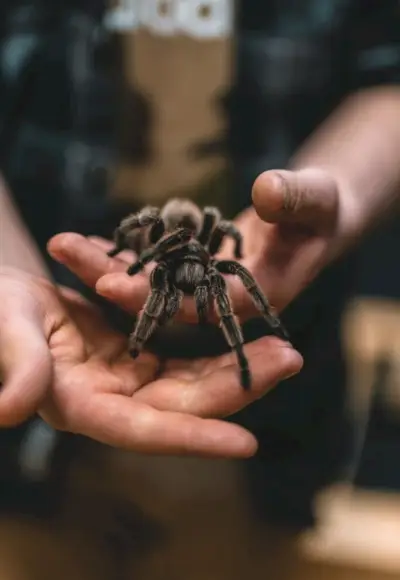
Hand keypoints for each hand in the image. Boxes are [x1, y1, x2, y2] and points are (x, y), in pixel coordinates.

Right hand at [0, 268, 301, 457]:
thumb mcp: (4, 333)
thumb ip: (16, 367)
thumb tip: (8, 411)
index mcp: (80, 406)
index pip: (142, 431)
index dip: (192, 438)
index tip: (248, 445)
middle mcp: (111, 400)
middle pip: (183, 404)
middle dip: (238, 387)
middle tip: (289, 359)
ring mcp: (125, 377)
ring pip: (190, 379)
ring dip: (236, 364)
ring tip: (283, 347)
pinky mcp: (132, 352)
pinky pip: (181, 353)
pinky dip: (212, 343)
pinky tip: (246, 329)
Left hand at [57, 169, 344, 323]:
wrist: (314, 216)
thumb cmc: (323, 209)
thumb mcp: (317, 199)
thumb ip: (296, 200)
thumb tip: (265, 191)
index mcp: (252, 297)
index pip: (198, 305)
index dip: (155, 296)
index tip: (109, 284)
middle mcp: (220, 300)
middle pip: (161, 296)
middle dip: (114, 278)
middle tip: (66, 251)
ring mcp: (204, 284)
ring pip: (151, 278)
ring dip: (108, 263)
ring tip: (64, 243)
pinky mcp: (194, 267)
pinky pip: (154, 261)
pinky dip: (125, 251)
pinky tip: (89, 239)